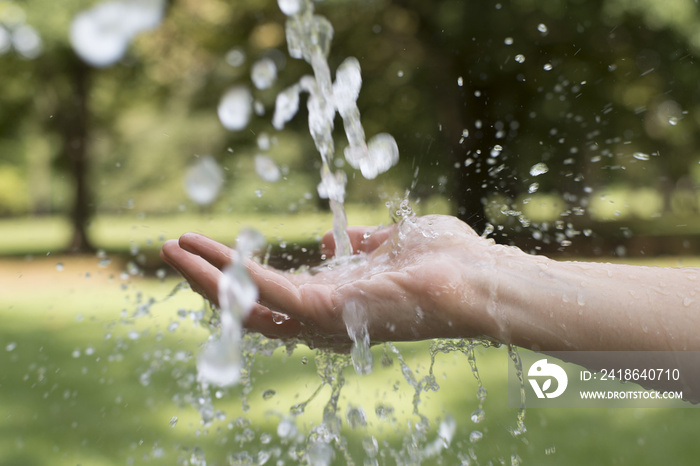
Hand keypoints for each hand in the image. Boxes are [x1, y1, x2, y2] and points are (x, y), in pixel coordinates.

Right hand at [160, 215, 500, 346]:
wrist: (477, 277)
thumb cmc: (446, 260)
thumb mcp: (392, 244)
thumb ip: (359, 245)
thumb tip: (327, 242)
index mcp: (338, 301)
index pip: (276, 295)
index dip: (239, 275)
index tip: (212, 248)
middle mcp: (324, 318)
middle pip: (249, 306)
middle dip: (207, 280)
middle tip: (173, 249)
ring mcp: (323, 319)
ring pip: (246, 304)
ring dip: (204, 277)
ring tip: (171, 247)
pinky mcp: (326, 308)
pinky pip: (263, 292)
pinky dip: (227, 273)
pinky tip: (199, 251)